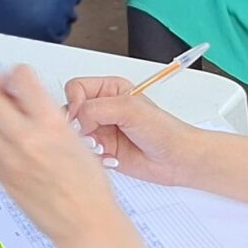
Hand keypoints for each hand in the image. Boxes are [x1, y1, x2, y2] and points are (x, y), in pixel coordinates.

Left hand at [0, 65, 134, 247]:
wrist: (85, 222)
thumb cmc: (88, 186)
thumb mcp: (76, 137)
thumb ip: (48, 114)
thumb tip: (26, 96)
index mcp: (50, 124)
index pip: (20, 78)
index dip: (16, 71)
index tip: (16, 73)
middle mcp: (26, 139)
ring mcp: (9, 159)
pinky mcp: (1, 176)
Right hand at [60, 75, 208, 187]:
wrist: (177, 159)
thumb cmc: (164, 130)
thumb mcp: (130, 109)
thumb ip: (97, 108)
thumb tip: (75, 118)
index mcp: (109, 90)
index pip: (75, 88)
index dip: (74, 102)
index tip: (81, 116)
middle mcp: (103, 109)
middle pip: (70, 112)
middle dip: (78, 127)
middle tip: (91, 136)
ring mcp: (102, 130)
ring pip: (74, 135)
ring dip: (86, 144)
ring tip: (104, 148)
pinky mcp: (103, 150)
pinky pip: (84, 154)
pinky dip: (95, 158)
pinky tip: (111, 159)